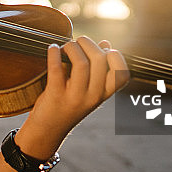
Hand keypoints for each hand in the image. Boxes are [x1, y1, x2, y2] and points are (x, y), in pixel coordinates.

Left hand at [16, 36, 129, 158]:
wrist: (48, 130)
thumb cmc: (69, 104)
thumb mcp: (89, 90)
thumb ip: (99, 69)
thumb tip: (106, 44)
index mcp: (104, 94)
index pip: (122, 73)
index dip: (115, 55)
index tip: (102, 49)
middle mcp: (93, 96)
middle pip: (100, 60)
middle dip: (88, 43)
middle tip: (78, 42)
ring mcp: (75, 97)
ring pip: (81, 63)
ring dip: (72, 46)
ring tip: (65, 46)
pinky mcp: (55, 95)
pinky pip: (56, 68)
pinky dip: (54, 53)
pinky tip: (52, 48)